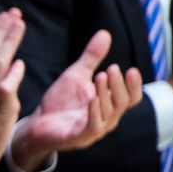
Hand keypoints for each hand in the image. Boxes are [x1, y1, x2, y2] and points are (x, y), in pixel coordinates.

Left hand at [11, 30, 142, 168]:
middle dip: (119, 85)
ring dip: (106, 93)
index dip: (134, 85)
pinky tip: (92, 98)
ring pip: (110, 113)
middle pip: (123, 102)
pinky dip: (95, 112)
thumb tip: (105, 33)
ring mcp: (95, 130)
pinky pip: (94, 127)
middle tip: (112, 68)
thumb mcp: (77, 74)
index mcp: (109, 104)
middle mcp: (107, 118)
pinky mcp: (81, 138)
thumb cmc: (61, 100)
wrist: (38, 122)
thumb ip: (92, 57)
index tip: (131, 69)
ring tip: (100, 76)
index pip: (131, 97)